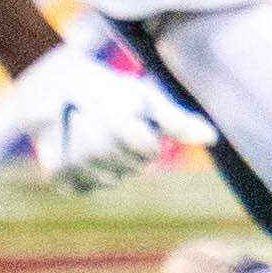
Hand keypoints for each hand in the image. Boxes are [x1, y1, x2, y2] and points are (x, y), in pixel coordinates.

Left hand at [0, 37, 215, 193]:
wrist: (62, 90)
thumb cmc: (108, 90)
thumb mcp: (144, 97)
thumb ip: (175, 120)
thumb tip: (212, 138)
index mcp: (151, 146)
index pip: (142, 145)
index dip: (121, 120)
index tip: (110, 98)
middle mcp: (129, 168)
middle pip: (109, 150)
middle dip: (94, 122)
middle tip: (88, 104)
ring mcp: (101, 177)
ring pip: (85, 162)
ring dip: (74, 133)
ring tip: (75, 116)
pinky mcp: (73, 182)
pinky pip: (65, 176)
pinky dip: (59, 153)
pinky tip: (63, 137)